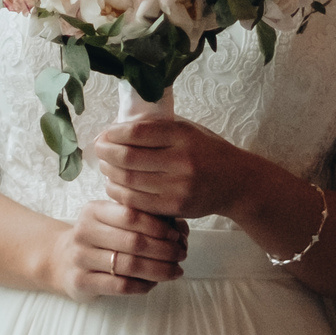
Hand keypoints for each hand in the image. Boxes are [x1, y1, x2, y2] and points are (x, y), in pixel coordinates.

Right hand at [43, 196, 187, 300]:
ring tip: (176, 270)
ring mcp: (80, 258)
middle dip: (165, 249)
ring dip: (159, 269)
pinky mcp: (80, 282)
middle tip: (182, 254)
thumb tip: (181, 228)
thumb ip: (145, 220)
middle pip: (133, 242)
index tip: (177, 235)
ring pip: (129, 265)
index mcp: (94, 210)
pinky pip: (119, 286)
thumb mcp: (114, 221)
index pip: (132, 215)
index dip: (159, 226)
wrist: (61, 260)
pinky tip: (154, 283)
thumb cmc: (100, 238)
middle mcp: (84, 232)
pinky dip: (142, 285)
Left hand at [90, 114, 261, 223]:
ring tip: (105, 167)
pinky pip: (136, 201)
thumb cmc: (208, 151)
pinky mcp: (174, 208)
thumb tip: (119, 127)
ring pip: (128, 181)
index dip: (114, 133)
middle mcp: (181, 161)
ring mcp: (177, 187)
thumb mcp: (189, 130)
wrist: (236, 182)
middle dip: (106, 153)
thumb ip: (159, 127)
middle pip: (128, 158)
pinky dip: (120, 192)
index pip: (137, 132)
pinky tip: (115, 185)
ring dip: (109, 173)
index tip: (105, 133)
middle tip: (98, 149)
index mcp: (183, 135)